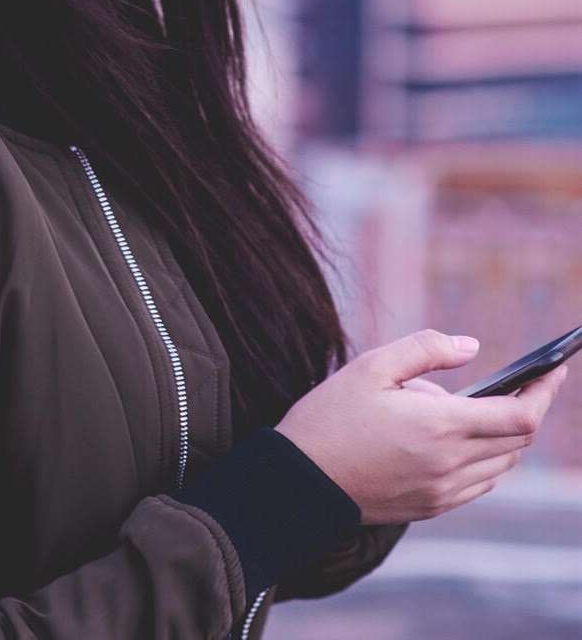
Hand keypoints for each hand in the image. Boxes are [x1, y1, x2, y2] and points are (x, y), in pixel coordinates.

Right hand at [275, 329, 567, 524]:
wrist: (298, 482)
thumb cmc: (331, 417)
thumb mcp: (372, 365)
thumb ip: (427, 349)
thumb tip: (472, 346)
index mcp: (440, 427)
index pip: (521, 416)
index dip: (546, 391)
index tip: (556, 368)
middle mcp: (450, 466)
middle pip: (517, 441)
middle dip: (531, 406)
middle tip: (532, 377)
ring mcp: (442, 493)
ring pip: (501, 464)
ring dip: (508, 434)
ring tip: (491, 400)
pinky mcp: (430, 507)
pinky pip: (479, 483)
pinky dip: (487, 457)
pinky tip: (463, 435)